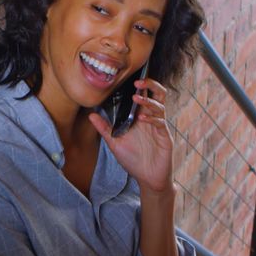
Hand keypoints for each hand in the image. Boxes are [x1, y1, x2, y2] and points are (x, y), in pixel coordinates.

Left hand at [88, 78, 173, 192]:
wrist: (147, 178)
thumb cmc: (134, 160)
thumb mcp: (115, 143)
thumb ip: (104, 129)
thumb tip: (91, 115)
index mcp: (141, 117)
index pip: (144, 94)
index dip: (140, 84)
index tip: (130, 77)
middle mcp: (151, 118)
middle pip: (157, 94)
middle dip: (150, 84)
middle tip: (138, 82)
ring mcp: (159, 126)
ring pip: (160, 105)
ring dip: (148, 101)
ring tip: (137, 98)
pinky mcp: (165, 137)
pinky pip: (161, 123)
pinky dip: (152, 119)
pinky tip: (142, 119)